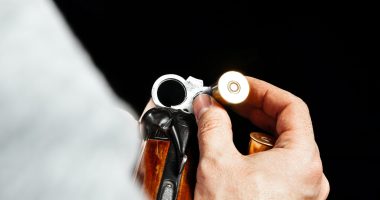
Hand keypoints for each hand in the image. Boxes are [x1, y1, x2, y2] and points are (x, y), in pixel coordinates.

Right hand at [192, 77, 328, 199]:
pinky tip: (234, 150)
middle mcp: (307, 176)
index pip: (290, 107)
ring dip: (252, 129)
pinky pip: (275, 165)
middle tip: (228, 99)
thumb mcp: (218, 164)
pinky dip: (254, 151)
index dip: (261, 91)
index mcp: (302, 162)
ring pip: (279, 146)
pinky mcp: (285, 199)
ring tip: (227, 120)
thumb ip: (214, 126)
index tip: (238, 85)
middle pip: (286, 125)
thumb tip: (207, 106)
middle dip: (253, 108)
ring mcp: (298, 190)